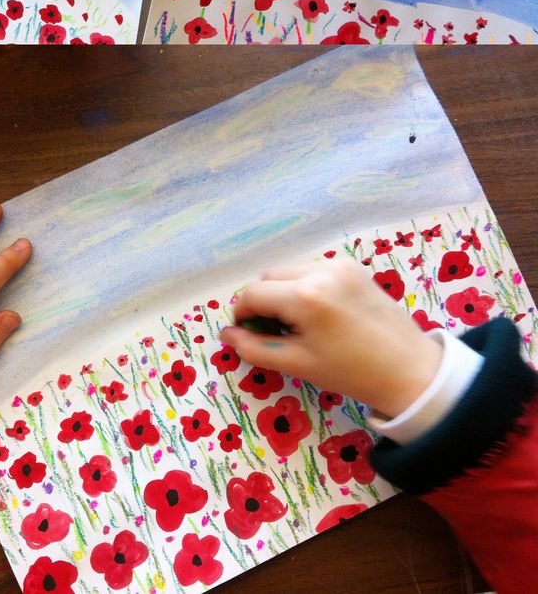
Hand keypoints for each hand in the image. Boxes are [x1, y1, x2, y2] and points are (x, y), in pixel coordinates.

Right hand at [221, 259, 441, 418]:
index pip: (253, 294)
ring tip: (298, 325)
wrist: (409, 371)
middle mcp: (320, 270)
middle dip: (263, 302)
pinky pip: (314, 270)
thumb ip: (256, 349)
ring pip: (291, 272)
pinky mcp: (353, 266)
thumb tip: (227, 336)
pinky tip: (320, 314)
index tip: (246, 335)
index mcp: (305, 296)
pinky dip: (306, 287)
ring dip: (284, 293)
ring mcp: (339, 264)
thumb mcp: (299, 364)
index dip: (242, 315)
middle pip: (270, 277)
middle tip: (274, 333)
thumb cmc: (352, 373)